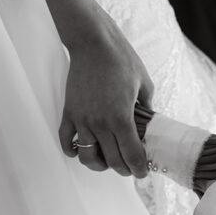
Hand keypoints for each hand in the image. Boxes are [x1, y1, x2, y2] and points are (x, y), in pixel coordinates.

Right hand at [58, 24, 152, 178]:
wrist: (93, 43)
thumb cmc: (121, 59)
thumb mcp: (144, 84)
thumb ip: (147, 108)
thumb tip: (149, 122)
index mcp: (121, 118)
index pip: (131, 155)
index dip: (139, 168)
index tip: (142, 171)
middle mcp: (100, 123)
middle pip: (112, 161)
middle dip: (124, 170)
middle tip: (130, 168)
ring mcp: (82, 120)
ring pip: (87, 158)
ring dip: (99, 165)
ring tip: (106, 161)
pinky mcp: (69, 113)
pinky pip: (66, 141)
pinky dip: (73, 151)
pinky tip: (82, 150)